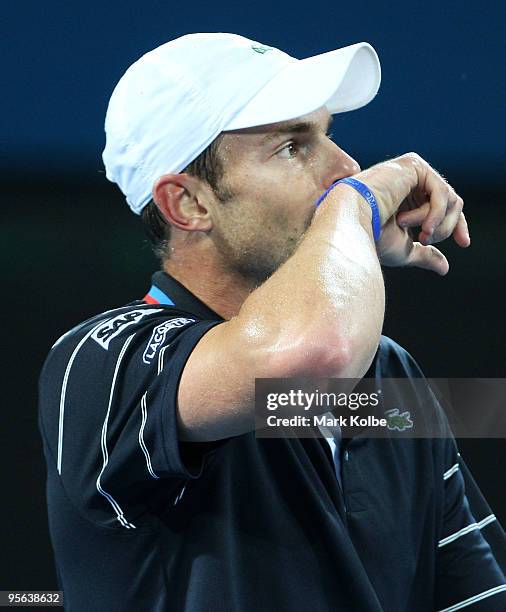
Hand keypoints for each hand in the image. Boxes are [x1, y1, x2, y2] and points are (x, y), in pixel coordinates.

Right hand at [355, 153, 469, 274]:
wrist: (352, 223)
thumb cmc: (370, 237)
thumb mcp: (404, 249)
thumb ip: (425, 254)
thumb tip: (444, 268)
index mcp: (405, 200)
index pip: (442, 208)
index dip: (454, 225)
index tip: (464, 243)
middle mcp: (409, 183)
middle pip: (451, 202)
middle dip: (445, 227)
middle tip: (426, 240)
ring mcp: (410, 171)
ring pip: (449, 197)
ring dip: (438, 222)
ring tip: (420, 233)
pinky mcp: (412, 165)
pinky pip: (439, 190)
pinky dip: (435, 212)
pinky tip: (422, 226)